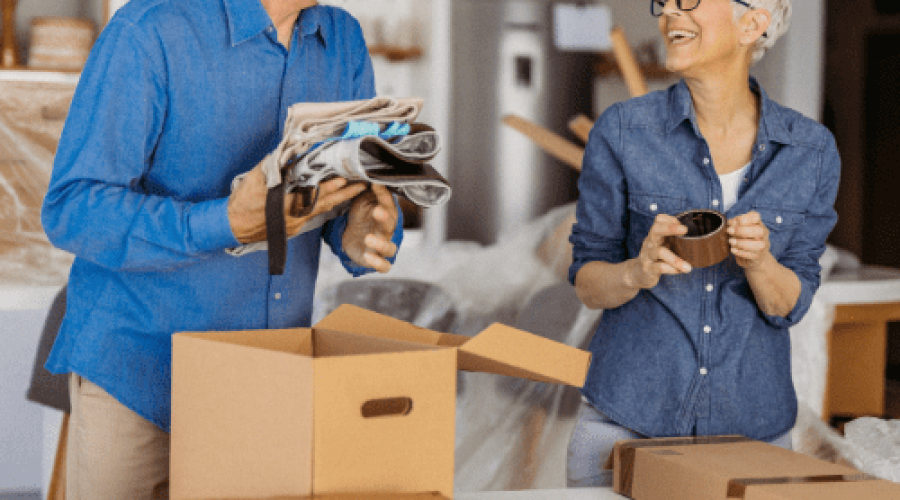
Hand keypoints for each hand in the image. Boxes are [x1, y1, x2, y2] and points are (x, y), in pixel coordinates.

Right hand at [228, 161, 366, 243]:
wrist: (232, 225)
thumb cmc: (243, 202)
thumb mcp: (255, 179)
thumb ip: (274, 166)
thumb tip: (290, 152)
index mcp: (286, 204)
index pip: (314, 194)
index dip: (331, 187)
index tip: (345, 178)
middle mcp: (296, 216)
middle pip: (325, 203)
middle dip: (345, 193)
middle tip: (363, 183)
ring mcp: (297, 223)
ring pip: (322, 210)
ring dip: (340, 199)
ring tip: (356, 189)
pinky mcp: (295, 227)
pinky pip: (315, 214)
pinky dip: (327, 205)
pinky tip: (337, 198)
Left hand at [342, 183, 398, 272]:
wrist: (352, 236)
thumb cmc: (362, 215)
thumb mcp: (363, 200)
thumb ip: (368, 190)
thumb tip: (368, 173)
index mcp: (386, 214)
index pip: (389, 204)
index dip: (384, 196)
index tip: (375, 185)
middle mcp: (387, 230)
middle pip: (391, 224)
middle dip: (385, 217)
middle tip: (376, 211)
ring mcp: (383, 246)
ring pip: (390, 248)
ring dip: (381, 243)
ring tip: (368, 238)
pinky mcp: (376, 260)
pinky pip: (384, 266)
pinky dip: (378, 263)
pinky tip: (367, 257)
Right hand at [627, 214, 691, 288]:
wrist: (637, 273)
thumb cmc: (656, 258)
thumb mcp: (663, 245)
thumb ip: (676, 241)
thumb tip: (701, 240)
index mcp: (655, 235)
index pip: (659, 220)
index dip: (671, 220)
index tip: (685, 225)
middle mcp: (650, 242)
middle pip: (656, 229)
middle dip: (670, 227)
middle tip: (685, 229)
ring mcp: (647, 255)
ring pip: (659, 251)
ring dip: (675, 259)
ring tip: (688, 268)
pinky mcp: (647, 268)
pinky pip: (658, 267)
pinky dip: (671, 269)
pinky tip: (679, 271)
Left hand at [727, 211, 773, 269]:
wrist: (752, 258)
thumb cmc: (743, 240)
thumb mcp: (738, 230)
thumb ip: (735, 225)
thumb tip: (730, 222)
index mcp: (758, 223)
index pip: (756, 216)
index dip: (744, 218)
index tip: (732, 222)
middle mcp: (764, 234)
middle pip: (759, 230)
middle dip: (742, 230)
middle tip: (729, 231)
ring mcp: (763, 246)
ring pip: (759, 244)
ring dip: (741, 243)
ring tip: (731, 241)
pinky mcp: (759, 257)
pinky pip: (752, 255)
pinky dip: (740, 252)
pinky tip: (733, 250)